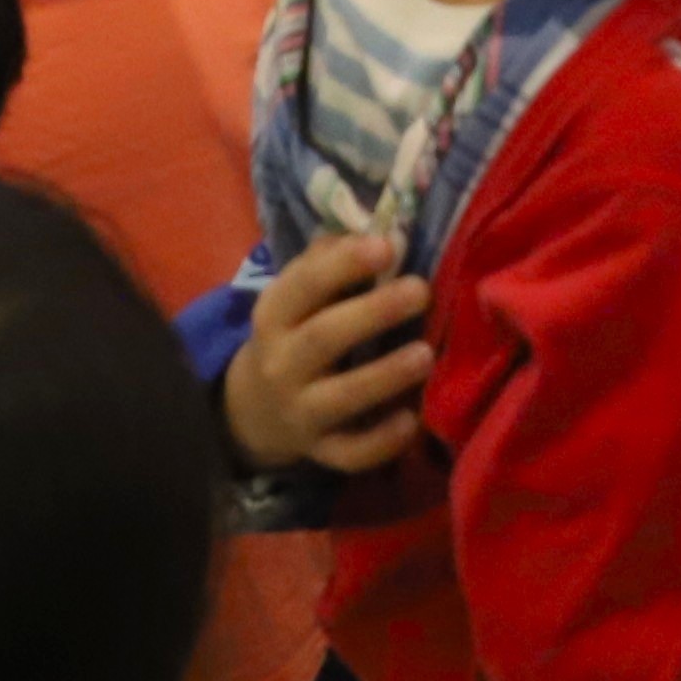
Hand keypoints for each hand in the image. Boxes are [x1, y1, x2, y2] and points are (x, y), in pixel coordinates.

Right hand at [226, 232, 432, 473]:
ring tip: (426, 354)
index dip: (344, 264)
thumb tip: (379, 228)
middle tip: (421, 291)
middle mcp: (281, 363)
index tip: (388, 245)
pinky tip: (412, 421)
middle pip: (324, 338)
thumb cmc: (294, 332)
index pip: (303, 285)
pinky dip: (381, 441)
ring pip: (340, 397)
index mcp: (274, 314)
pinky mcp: (319, 451)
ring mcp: (300, 411)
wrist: (254, 408)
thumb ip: (329, 261)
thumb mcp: (296, 296)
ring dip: (384, 376)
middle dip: (374, 313)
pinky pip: (349, 453)